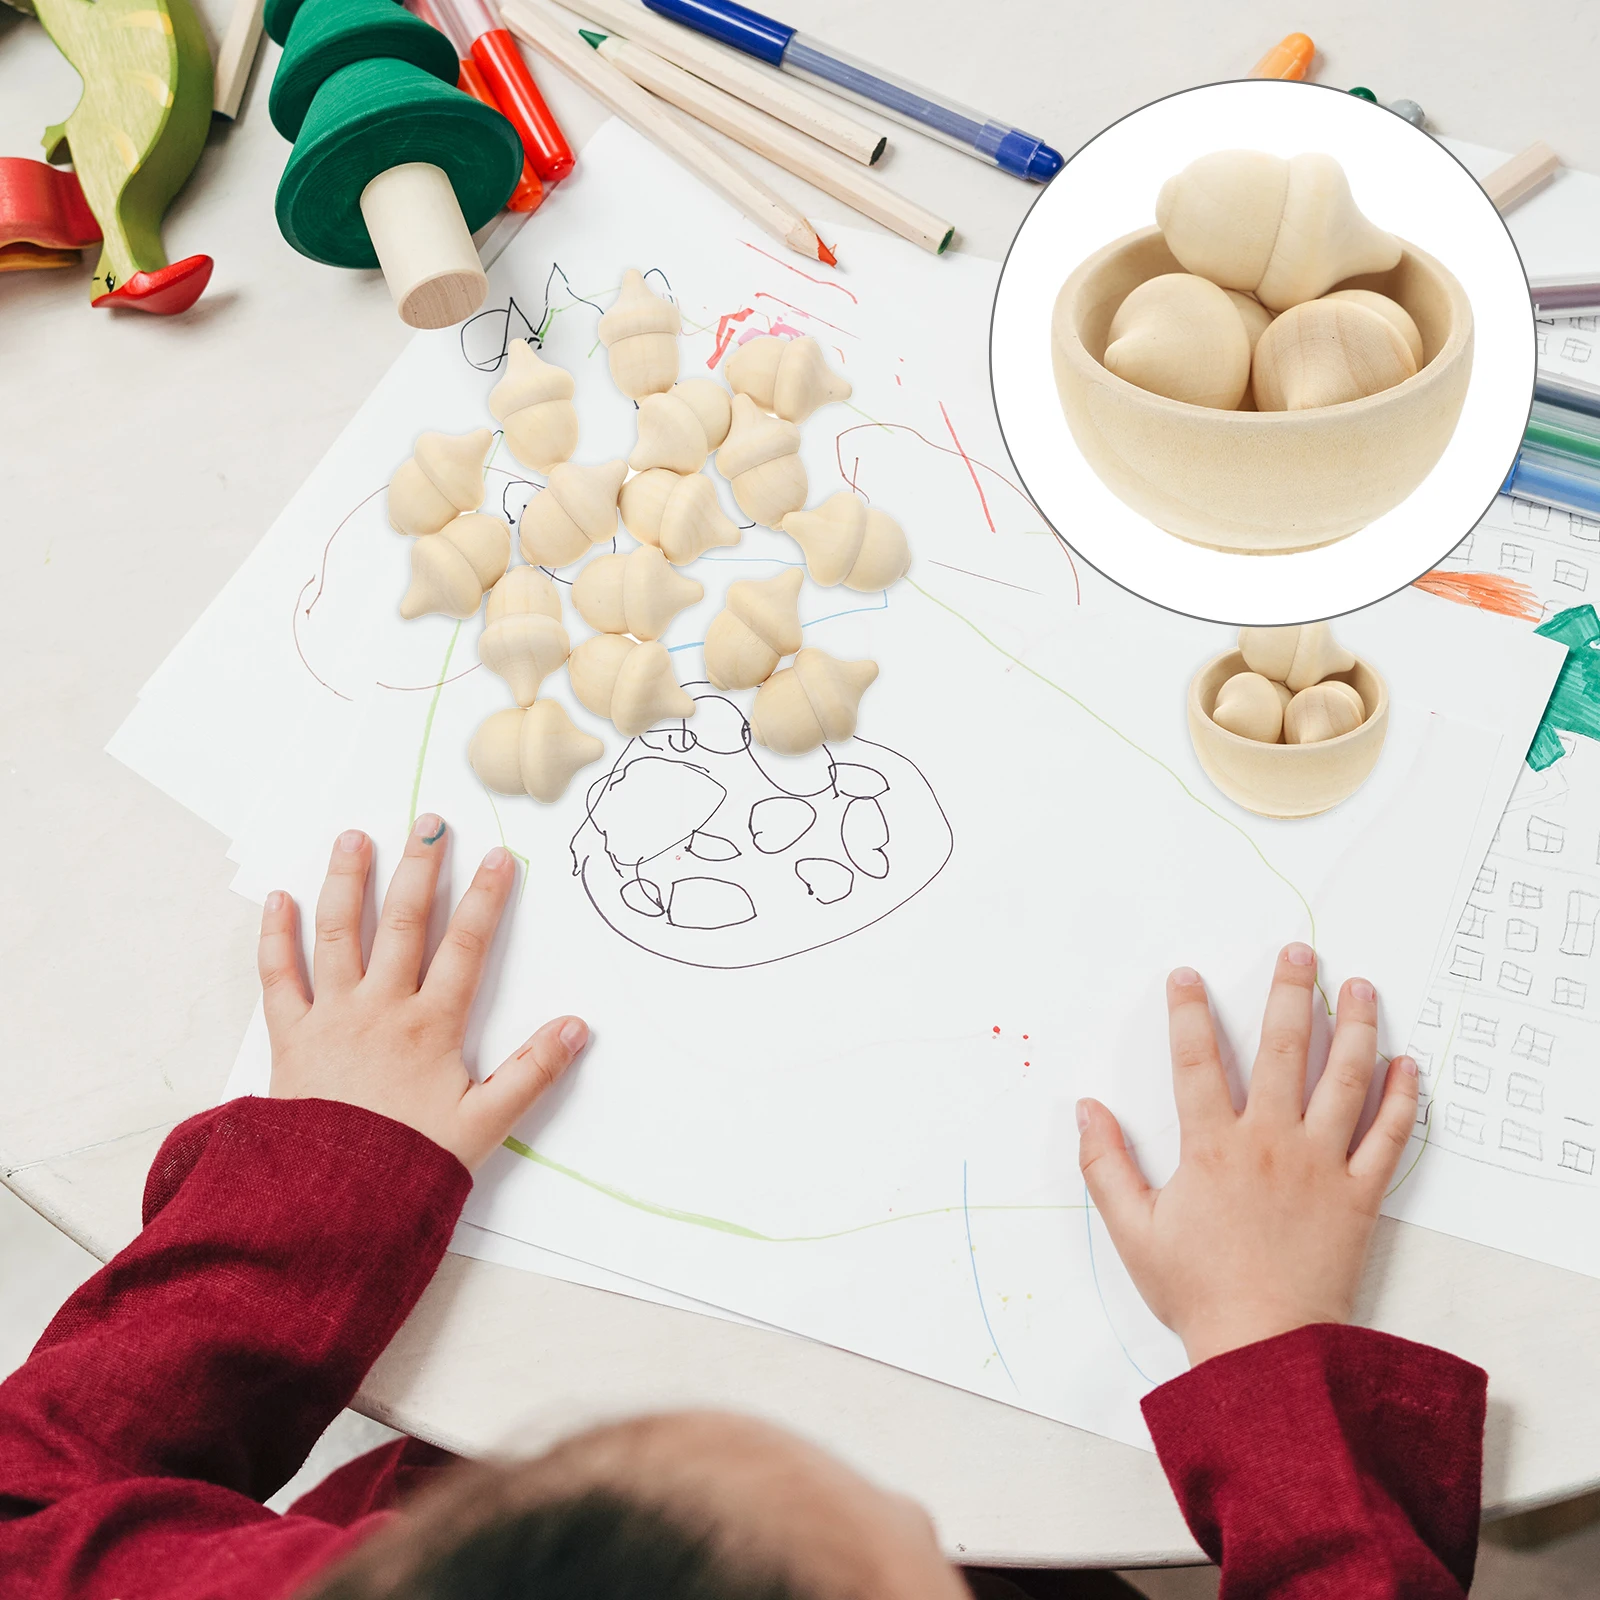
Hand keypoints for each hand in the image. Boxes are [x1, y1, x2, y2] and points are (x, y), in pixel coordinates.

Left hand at [258, 818, 588, 1170]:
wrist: (327, 1205)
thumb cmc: (409, 1165)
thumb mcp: (485, 1125)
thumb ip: (532, 1073)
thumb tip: (578, 1027)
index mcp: (431, 1027)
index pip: (467, 947)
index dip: (487, 899)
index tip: (500, 857)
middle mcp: (381, 1009)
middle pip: (404, 923)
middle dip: (420, 869)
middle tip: (430, 823)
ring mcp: (331, 1017)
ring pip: (339, 934)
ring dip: (347, 882)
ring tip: (355, 837)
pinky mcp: (290, 1037)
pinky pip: (278, 977)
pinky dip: (276, 936)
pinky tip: (279, 900)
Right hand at [1077, 943, 1417, 1366]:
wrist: (1266, 1350)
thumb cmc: (1197, 1292)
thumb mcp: (1132, 1230)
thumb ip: (1104, 1164)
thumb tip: (1085, 1109)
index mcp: (1212, 1147)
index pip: (1196, 1060)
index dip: (1188, 1012)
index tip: (1187, 976)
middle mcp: (1270, 1142)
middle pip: (1283, 1050)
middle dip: (1291, 993)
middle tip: (1300, 953)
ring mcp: (1321, 1165)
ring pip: (1344, 1080)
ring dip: (1356, 1028)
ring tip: (1362, 987)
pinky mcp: (1360, 1196)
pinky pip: (1389, 1138)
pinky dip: (1402, 1099)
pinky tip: (1408, 1065)